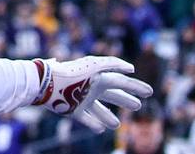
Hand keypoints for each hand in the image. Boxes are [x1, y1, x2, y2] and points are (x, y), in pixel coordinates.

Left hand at [33, 56, 152, 132]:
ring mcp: (82, 99)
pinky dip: (94, 124)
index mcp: (98, 77)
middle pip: (112, 95)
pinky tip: (101, 129)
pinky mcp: (72, 110)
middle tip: (138, 106)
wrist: (45, 82)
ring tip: (117, 124)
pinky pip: (86, 119)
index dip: (135, 86)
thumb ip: (112, 64)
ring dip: (109, 117)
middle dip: (125, 100)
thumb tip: (131, 69)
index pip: (121, 82)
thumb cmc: (71, 73)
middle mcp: (91, 88)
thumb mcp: (93, 66)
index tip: (149, 92)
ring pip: (99, 110)